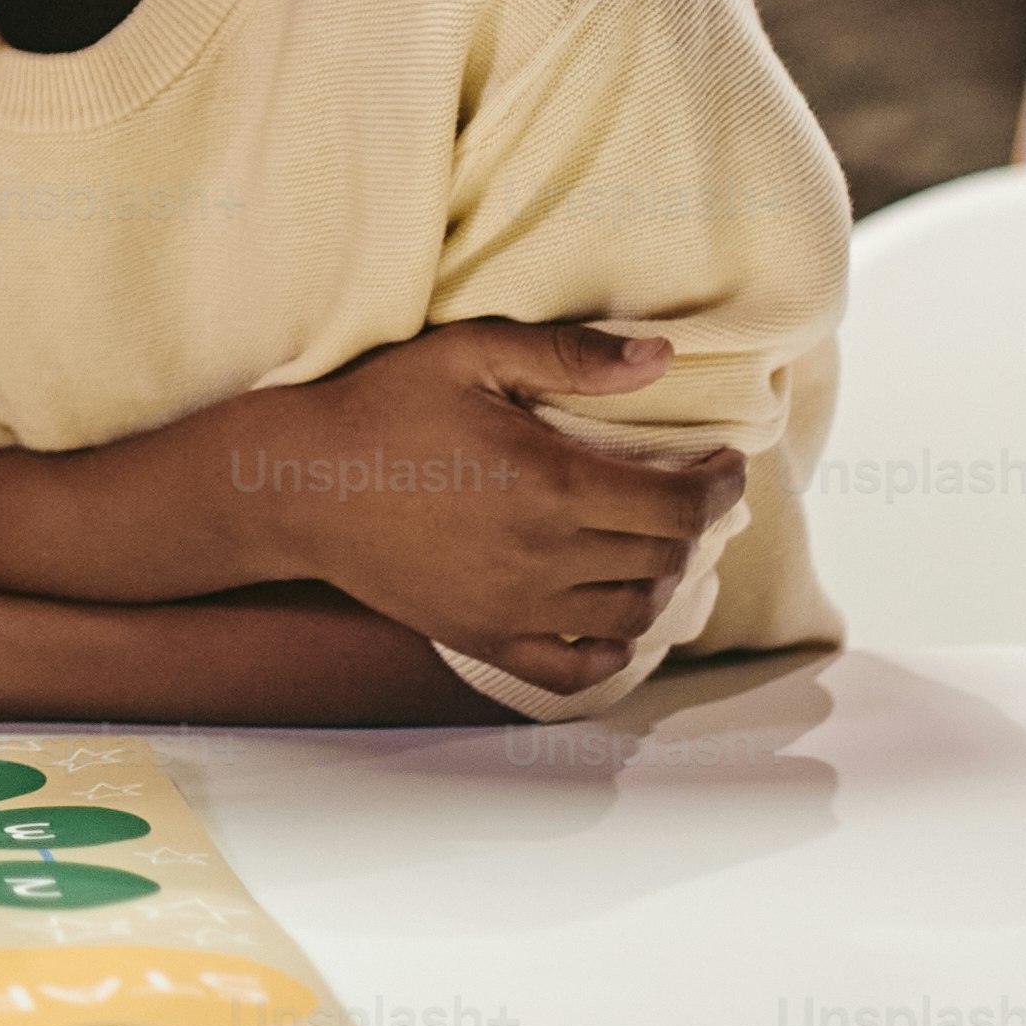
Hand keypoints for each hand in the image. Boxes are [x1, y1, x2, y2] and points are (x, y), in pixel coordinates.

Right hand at [266, 323, 741, 701]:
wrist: (300, 485)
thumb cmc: (383, 407)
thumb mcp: (470, 355)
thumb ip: (570, 356)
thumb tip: (659, 356)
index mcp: (554, 485)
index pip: (678, 506)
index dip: (720, 487)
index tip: (726, 464)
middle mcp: (546, 557)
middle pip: (662, 557)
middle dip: (691, 523)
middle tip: (686, 490)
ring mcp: (515, 608)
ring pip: (630, 613)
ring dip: (657, 579)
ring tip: (650, 542)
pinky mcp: (484, 639)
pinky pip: (574, 670)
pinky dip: (612, 652)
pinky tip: (614, 618)